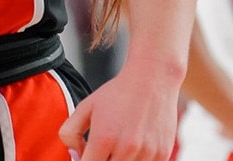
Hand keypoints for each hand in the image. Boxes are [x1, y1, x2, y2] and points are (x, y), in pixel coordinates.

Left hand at [59, 69, 178, 160]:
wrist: (152, 79)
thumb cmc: (118, 94)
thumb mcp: (85, 107)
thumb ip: (70, 133)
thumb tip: (75, 156)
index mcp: (103, 138)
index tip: (86, 154)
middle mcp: (126, 149)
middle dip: (102, 160)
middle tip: (104, 147)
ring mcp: (146, 154)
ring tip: (119, 144)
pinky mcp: (162, 154)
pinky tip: (135, 146)